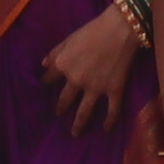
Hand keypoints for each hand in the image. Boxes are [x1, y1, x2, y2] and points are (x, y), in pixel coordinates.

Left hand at [43, 1, 143, 133]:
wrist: (119, 30)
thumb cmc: (92, 30)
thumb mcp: (68, 38)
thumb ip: (55, 52)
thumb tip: (43, 64)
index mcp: (63, 66)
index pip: (50, 78)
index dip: (47, 82)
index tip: (45, 87)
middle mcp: (76, 81)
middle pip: (65, 99)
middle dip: (60, 108)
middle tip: (58, 115)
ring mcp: (96, 89)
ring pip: (84, 112)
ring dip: (78, 124)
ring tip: (75, 133)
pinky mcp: (114, 91)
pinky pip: (112, 110)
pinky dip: (109, 121)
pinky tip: (106, 128)